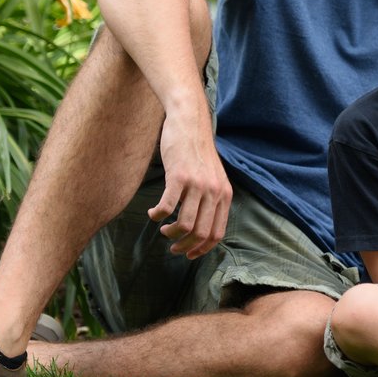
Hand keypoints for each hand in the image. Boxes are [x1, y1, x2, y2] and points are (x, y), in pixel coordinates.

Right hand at [148, 109, 231, 258]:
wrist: (189, 123)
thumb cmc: (197, 152)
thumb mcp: (213, 177)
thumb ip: (211, 198)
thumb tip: (200, 226)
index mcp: (225, 195)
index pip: (217, 233)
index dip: (202, 249)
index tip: (189, 254)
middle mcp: (214, 192)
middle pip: (201, 233)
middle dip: (185, 246)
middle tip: (172, 246)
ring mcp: (197, 185)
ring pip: (185, 224)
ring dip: (171, 233)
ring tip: (163, 228)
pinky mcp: (179, 177)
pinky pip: (167, 207)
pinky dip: (157, 215)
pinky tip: (153, 212)